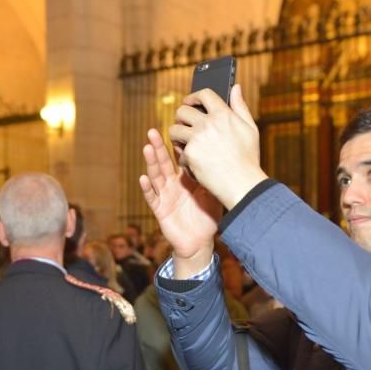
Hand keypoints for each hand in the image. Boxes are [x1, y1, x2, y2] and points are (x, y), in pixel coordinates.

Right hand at [139, 128, 220, 277]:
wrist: (200, 241)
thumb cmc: (208, 216)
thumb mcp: (213, 191)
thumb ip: (214, 174)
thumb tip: (227, 153)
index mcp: (185, 178)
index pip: (179, 157)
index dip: (177, 144)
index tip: (178, 128)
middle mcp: (172, 184)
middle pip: (163, 162)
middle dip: (158, 147)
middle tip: (153, 130)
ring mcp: (165, 196)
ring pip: (155, 176)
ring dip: (151, 162)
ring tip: (147, 147)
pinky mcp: (160, 210)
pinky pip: (152, 198)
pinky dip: (147, 188)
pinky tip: (143, 177)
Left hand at [168, 84, 268, 208]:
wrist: (242, 184)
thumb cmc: (248, 158)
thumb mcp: (250, 129)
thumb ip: (240, 106)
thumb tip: (235, 87)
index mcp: (223, 114)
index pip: (204, 94)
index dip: (193, 96)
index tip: (190, 102)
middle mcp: (208, 123)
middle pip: (182, 110)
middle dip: (181, 118)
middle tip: (183, 125)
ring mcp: (197, 138)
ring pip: (174, 130)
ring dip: (177, 137)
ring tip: (184, 144)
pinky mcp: (189, 154)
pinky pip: (179, 153)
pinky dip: (186, 160)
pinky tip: (195, 165)